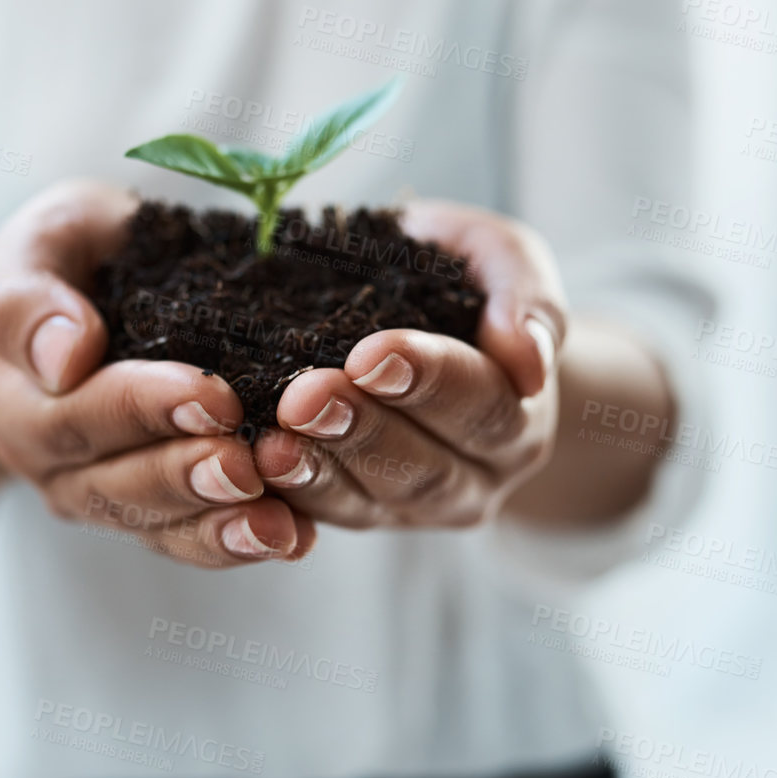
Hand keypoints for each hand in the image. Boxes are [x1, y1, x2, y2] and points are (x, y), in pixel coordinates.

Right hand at [0, 181, 316, 567]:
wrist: (74, 298)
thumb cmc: (67, 257)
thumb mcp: (40, 244)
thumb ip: (31, 299)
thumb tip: (65, 357)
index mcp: (18, 400)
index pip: (79, 414)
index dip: (145, 408)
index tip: (213, 395)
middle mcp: (51, 463)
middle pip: (117, 486)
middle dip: (186, 477)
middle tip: (247, 466)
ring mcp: (98, 495)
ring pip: (157, 527)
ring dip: (217, 527)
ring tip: (275, 525)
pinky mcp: (148, 511)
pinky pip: (190, 540)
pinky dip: (239, 543)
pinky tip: (294, 537)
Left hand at [250, 200, 565, 529]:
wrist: (428, 318)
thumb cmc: (462, 280)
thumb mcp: (503, 260)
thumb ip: (526, 297)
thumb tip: (528, 359)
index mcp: (517, 417)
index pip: (480, 404)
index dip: (428, 381)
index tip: (372, 353)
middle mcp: (474, 477)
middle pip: (424, 468)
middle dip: (362, 432)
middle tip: (307, 396)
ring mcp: (412, 505)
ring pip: (368, 503)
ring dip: (317, 472)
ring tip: (271, 442)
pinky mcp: (356, 513)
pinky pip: (319, 517)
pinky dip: (283, 496)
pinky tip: (248, 467)